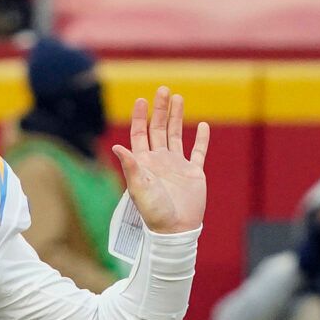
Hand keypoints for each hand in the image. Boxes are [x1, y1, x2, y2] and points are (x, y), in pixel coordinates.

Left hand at [112, 86, 208, 233]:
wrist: (175, 230)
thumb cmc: (154, 212)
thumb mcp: (139, 188)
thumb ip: (130, 166)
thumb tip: (117, 147)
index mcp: (144, 162)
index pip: (140, 134)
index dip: (140, 116)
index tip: (142, 99)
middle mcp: (160, 161)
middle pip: (158, 129)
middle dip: (160, 109)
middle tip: (163, 89)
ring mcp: (177, 166)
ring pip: (176, 135)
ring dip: (176, 117)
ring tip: (178, 98)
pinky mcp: (193, 173)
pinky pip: (198, 152)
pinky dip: (201, 139)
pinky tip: (202, 126)